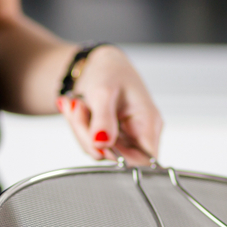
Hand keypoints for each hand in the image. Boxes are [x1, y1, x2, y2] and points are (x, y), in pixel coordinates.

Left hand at [56, 45, 162, 165]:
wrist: (98, 65)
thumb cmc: (110, 71)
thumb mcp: (104, 91)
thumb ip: (103, 119)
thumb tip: (101, 144)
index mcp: (148, 123)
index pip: (145, 162)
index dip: (122, 162)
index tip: (101, 144)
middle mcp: (140, 134)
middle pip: (118, 160)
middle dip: (90, 139)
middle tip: (79, 110)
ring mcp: (125, 139)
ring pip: (99, 153)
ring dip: (81, 131)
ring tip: (79, 105)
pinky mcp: (111, 140)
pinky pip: (92, 146)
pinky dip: (80, 129)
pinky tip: (80, 110)